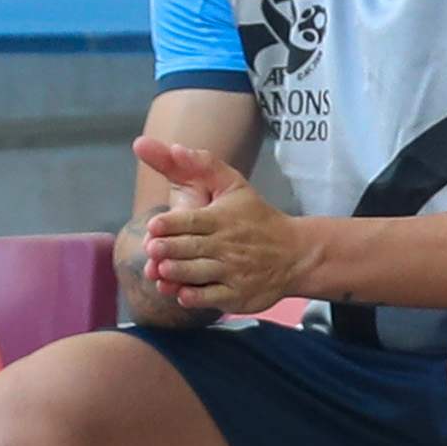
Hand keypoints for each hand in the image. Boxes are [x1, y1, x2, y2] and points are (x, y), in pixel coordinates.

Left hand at [134, 138, 309, 318]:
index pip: (192, 220)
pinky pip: (211, 298)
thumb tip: (174, 147)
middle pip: (191, 247)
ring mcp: (232, 272)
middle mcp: (226, 245)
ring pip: (198, 273)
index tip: (154, 226)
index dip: (171, 224)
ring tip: (160, 271)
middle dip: (169, 248)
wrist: (295, 254)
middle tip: (152, 249)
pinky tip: (181, 292)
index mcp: (222, 219)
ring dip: (177, 272)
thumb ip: (203, 165)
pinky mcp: (236, 295)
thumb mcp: (235, 186)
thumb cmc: (257, 218)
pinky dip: (194, 296)